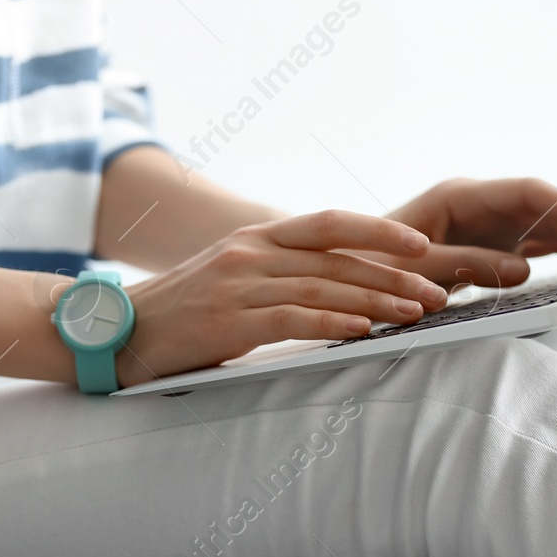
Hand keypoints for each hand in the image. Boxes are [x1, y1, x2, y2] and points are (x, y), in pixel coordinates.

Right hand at [108, 210, 449, 385]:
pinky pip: (292, 318)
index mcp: (256, 237)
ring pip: (323, 288)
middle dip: (393, 275)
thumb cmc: (183, 313)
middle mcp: (250, 252)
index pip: (329, 223)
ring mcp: (238, 284)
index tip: (421, 245)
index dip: (379, 231)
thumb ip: (280, 274)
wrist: (119, 333)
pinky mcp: (228, 321)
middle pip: (337, 258)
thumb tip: (338, 285)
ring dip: (375, 302)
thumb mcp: (233, 278)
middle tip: (437, 291)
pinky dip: (331, 325)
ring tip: (414, 314)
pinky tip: (362, 331)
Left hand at [372, 178, 556, 290]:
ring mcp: (485, 227)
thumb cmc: (368, 268)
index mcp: (459, 197)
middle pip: (544, 207)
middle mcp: (477, 206)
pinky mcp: (488, 249)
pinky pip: (535, 246)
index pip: (528, 193)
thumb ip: (465, 265)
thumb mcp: (412, 269)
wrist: (344, 278)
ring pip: (544, 225)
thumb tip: (524, 269)